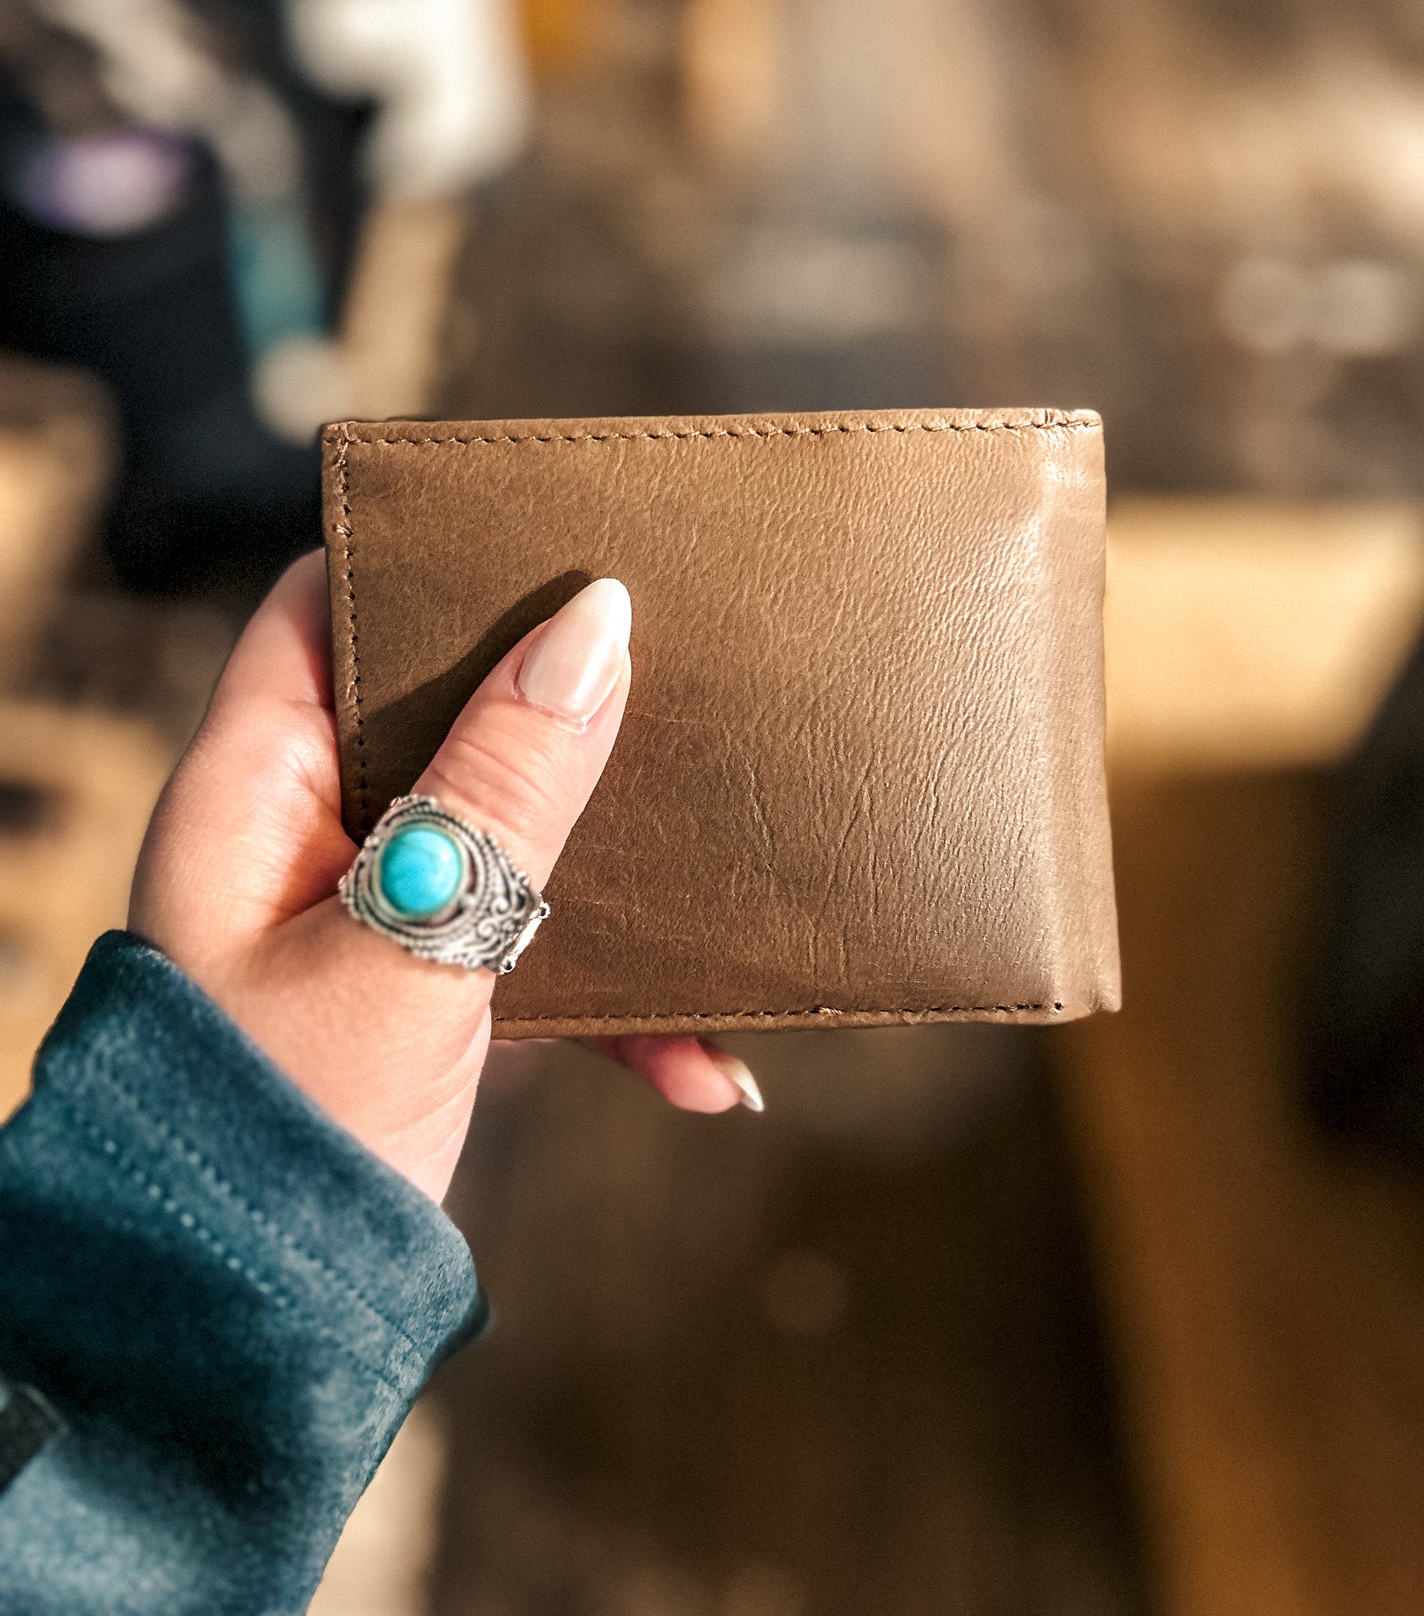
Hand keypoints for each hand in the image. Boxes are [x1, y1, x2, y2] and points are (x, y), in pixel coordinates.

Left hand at [129, 553, 760, 1201]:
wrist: (256, 1332)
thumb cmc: (285, 1125)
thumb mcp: (409, 939)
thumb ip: (503, 786)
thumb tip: (596, 624)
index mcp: (257, 785)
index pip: (323, 607)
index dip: (425, 555)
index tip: (545, 530)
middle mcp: (312, 832)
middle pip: (446, 711)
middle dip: (564, 711)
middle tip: (678, 681)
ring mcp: (376, 915)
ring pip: (516, 839)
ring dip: (624, 886)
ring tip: (728, 901)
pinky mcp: (431, 994)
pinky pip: (541, 961)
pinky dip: (621, 1010)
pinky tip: (706, 1074)